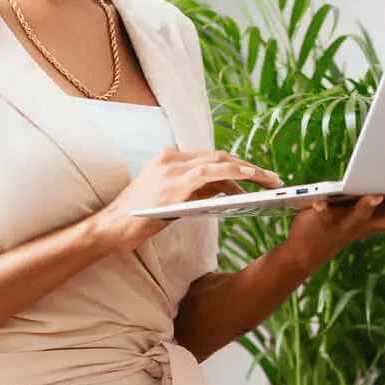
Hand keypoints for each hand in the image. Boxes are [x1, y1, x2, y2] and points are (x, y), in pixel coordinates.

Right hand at [92, 148, 281, 252]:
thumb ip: (194, 192)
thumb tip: (223, 192)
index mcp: (168, 160)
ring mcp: (173, 167)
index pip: (209, 159)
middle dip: (248, 167)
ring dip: (248, 170)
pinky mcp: (176, 181)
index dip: (235, 166)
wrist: (112, 227)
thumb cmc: (139, 220)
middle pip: (218, 156)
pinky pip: (212, 171)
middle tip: (272, 179)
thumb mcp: (170, 202)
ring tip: (270, 182)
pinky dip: (233, 172)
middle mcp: (171, 158)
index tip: (256, 175)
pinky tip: (251, 177)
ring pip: (219, 161)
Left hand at [284, 166, 384, 268]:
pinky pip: (326, 217)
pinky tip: (320, 201)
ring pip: (367, 219)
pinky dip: (324, 209)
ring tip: (375, 195)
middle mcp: (377, 223)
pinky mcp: (326, 223)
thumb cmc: (349, 214)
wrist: (311, 247)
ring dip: (371, 206)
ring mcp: (353, 225)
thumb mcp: (376, 197)